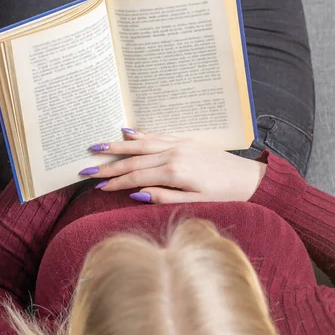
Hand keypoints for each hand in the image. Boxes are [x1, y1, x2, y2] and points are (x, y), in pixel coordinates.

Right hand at [81, 129, 266, 203]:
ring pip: (141, 143)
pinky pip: (157, 135)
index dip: (114, 182)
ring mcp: (178, 144)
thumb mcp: (194, 202)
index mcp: (174, 172)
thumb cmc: (223, 194)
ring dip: (117, 145)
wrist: (248, 178)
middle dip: (107, 165)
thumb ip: (164, 197)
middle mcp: (173, 153)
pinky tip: (126, 132)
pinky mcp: (184, 140)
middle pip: (133, 159)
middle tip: (85, 168)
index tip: (96, 186)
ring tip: (96, 146)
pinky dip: (140, 134)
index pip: (135, 176)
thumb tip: (136, 194)